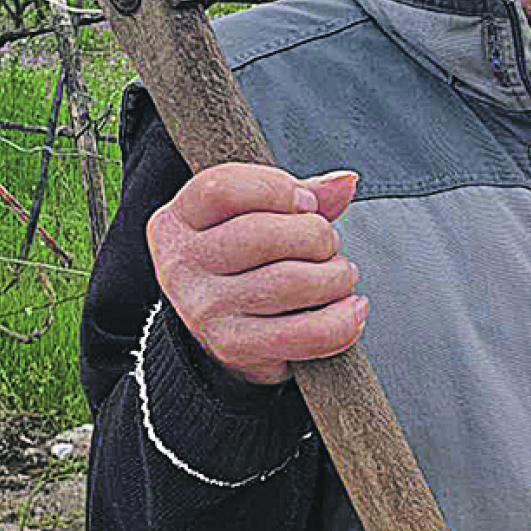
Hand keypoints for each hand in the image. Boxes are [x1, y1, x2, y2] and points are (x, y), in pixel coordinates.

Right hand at [148, 163, 364, 385]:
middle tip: (328, 245)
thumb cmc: (244, 260)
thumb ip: (301, 193)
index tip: (305, 204)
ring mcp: (205, 309)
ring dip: (335, 276)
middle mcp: (182, 264)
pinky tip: (352, 308)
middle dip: (317, 235)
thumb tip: (345, 183)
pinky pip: (306, 333)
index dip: (278, 189)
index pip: (223, 188)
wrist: (224, 329)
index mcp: (179, 220)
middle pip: (262, 234)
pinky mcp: (235, 347)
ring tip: (339, 275)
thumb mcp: (255, 215)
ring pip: (289, 282)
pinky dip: (343, 320)